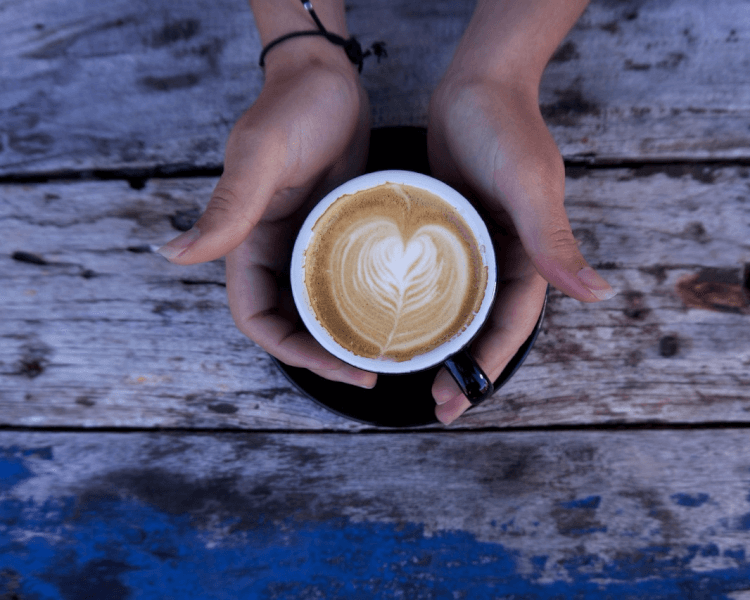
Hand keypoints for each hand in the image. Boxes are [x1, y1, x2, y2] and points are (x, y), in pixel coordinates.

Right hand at [158, 54, 377, 388]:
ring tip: (382, 353)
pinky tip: (388, 313)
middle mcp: (274, 251)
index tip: (332, 365)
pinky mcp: (333, 231)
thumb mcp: (262, 159)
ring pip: (317, 307)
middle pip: (290, 323)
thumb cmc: (295, 108)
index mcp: (247, 242)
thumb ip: (226, 210)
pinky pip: (341, 280)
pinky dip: (357, 303)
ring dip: (341, 335)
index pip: (256, 317)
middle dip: (322, 355)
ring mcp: (305, 243)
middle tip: (369, 370)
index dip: (288, 351)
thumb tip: (174, 255)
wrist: (330, 79)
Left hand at [427, 77, 614, 424]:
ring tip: (412, 373)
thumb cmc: (505, 130)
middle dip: (463, 370)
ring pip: (459, 308)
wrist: (474, 86)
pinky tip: (394, 320)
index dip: (486, 368)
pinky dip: (422, 304)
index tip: (458, 402)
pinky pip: (435, 278)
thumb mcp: (528, 186)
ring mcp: (474, 247)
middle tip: (436, 406)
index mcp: (529, 258)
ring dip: (442, 343)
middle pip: (484, 327)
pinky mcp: (447, 231)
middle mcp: (503, 259)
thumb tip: (599, 294)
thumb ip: (555, 240)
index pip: (510, 327)